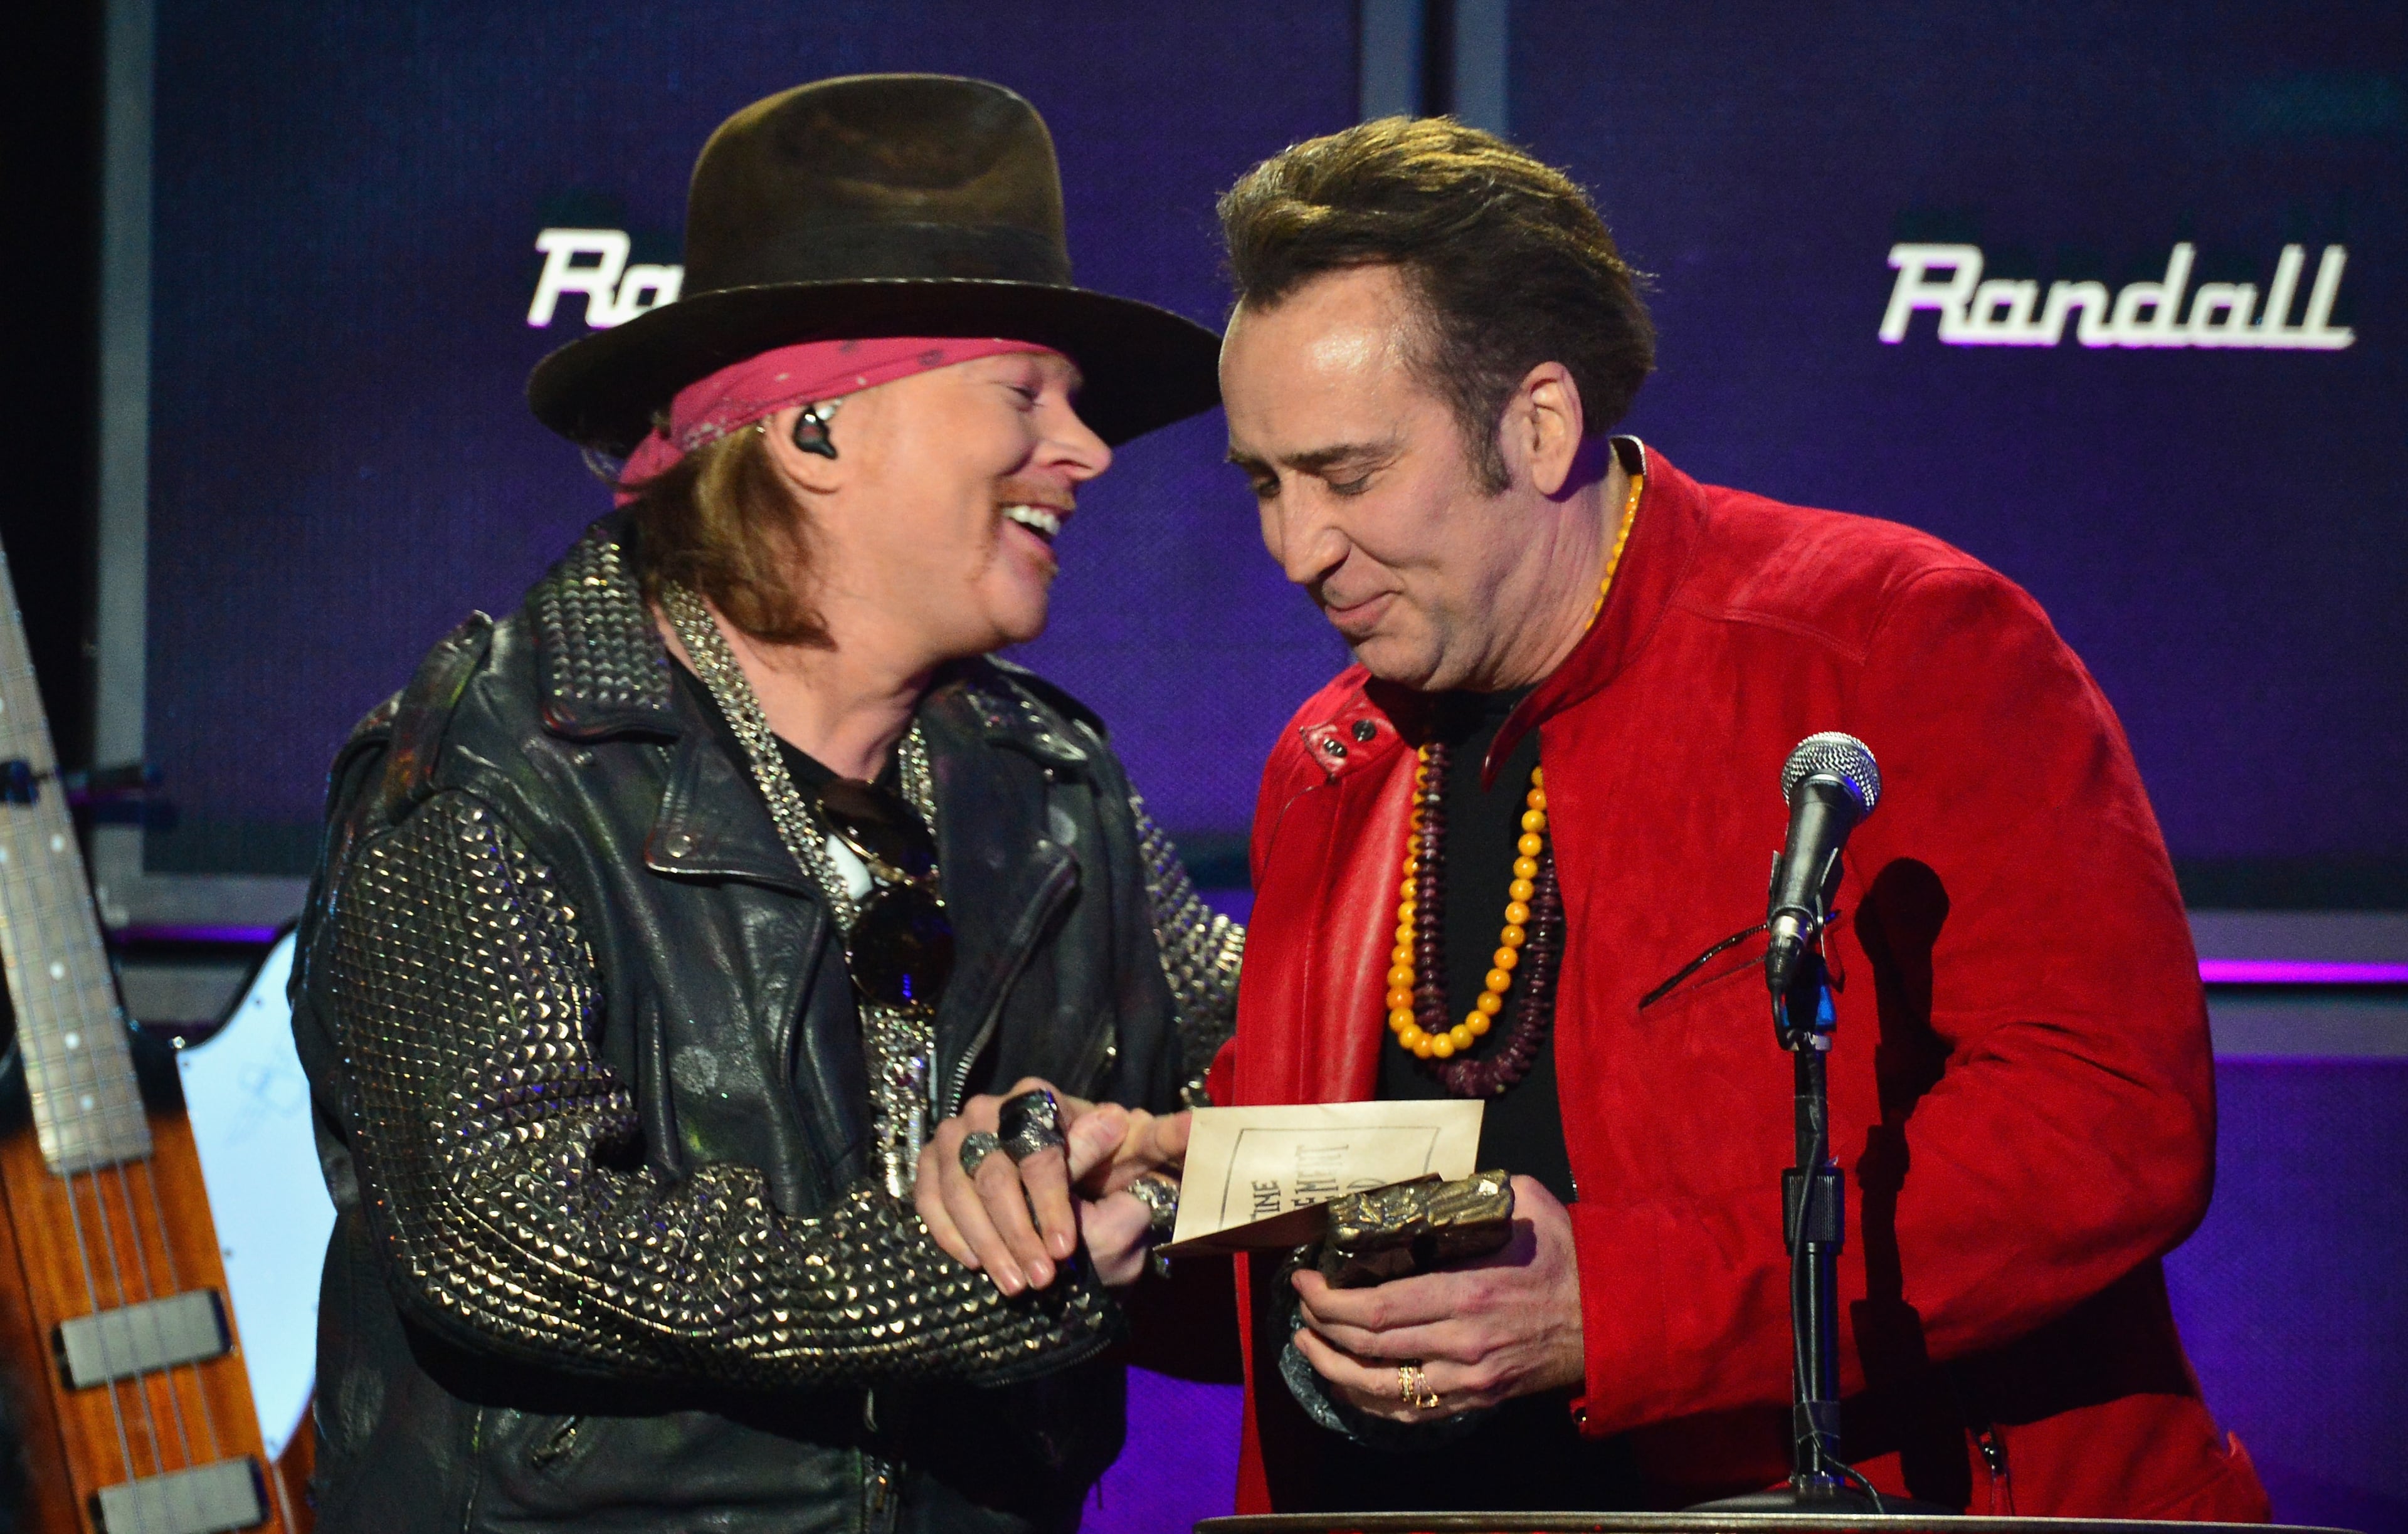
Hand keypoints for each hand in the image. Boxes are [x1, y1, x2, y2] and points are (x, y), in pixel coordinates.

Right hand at [915, 1080, 1187, 1294]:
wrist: (1073, 1195)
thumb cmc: (1110, 1172)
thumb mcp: (1142, 1159)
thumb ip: (1161, 1144)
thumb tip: (1194, 1125)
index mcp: (1043, 1098)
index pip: (1038, 1151)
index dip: (1049, 1204)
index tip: (1063, 1250)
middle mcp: (991, 1106)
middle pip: (994, 1173)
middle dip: (1017, 1233)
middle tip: (1039, 1280)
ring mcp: (956, 1132)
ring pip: (961, 1189)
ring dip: (986, 1242)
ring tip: (1014, 1285)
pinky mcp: (932, 1161)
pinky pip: (930, 1197)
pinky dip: (950, 1233)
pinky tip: (975, 1264)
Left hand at [1290, 1174, 1583, 1421]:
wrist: (1614, 1317)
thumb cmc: (1568, 1257)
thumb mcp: (1528, 1203)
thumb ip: (1477, 1190)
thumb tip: (1433, 1183)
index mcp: (1468, 1293)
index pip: (1378, 1308)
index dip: (1330, 1301)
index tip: (1305, 1281)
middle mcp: (1463, 1343)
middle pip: (1370, 1348)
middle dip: (1322, 1328)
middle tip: (1300, 1306)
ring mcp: (1470, 1378)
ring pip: (1383, 1389)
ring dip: (1334, 1370)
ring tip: (1307, 1346)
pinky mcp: (1478, 1398)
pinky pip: (1412, 1412)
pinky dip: (1371, 1402)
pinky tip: (1348, 1383)